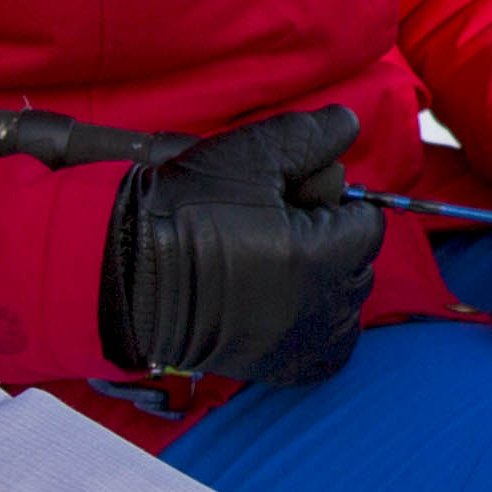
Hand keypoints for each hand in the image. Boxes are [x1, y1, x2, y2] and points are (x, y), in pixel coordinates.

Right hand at [94, 106, 378, 385]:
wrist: (124, 272)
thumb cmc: (184, 209)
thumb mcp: (249, 154)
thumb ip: (311, 135)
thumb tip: (349, 123)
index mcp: (320, 253)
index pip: (368, 223)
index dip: (335, 205)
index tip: (296, 200)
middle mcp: (319, 306)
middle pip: (359, 264)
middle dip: (332, 240)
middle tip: (279, 228)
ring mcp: (300, 343)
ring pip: (345, 307)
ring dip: (327, 282)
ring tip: (277, 264)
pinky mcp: (277, 368)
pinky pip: (326, 352)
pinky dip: (318, 329)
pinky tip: (287, 305)